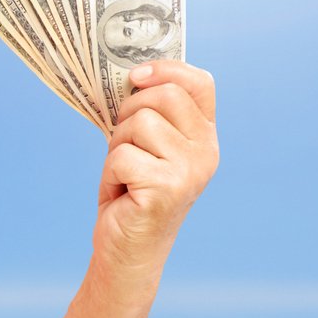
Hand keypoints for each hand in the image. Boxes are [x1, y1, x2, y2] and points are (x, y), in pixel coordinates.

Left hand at [95, 59, 218, 268]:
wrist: (128, 248)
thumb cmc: (132, 192)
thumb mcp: (146, 146)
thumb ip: (150, 113)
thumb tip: (131, 74)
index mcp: (204, 136)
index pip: (200, 83)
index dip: (166, 70)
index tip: (136, 76)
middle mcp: (206, 151)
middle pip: (164, 96)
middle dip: (129, 112)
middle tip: (123, 144)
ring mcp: (190, 170)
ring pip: (139, 123)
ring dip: (117, 147)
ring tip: (125, 174)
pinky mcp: (167, 188)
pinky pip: (122, 156)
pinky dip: (110, 173)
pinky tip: (122, 192)